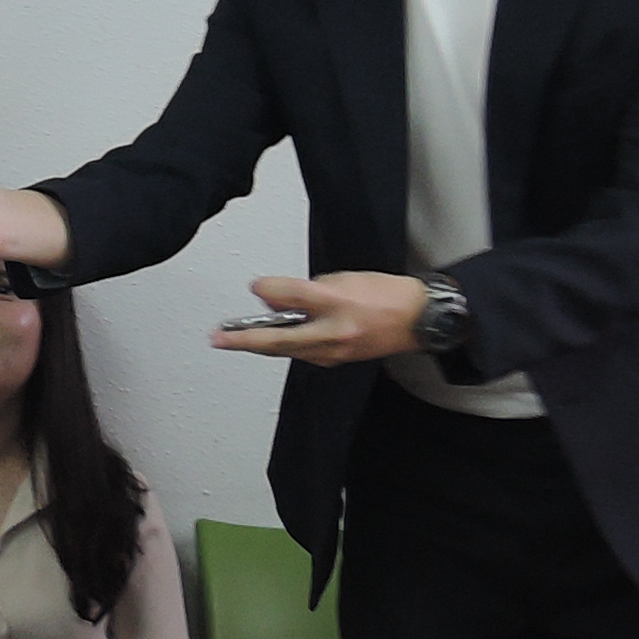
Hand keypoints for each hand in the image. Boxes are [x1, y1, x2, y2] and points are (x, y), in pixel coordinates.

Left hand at [208, 270, 428, 367]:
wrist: (419, 319)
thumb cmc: (387, 295)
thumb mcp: (345, 279)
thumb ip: (307, 288)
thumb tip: (274, 296)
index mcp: (338, 307)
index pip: (295, 297)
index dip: (270, 290)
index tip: (255, 286)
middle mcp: (334, 334)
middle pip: (281, 340)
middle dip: (245, 340)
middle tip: (218, 338)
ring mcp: (334, 351)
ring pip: (289, 349)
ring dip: (262, 343)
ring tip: (235, 335)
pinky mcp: (337, 359)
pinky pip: (302, 352)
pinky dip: (285, 344)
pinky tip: (275, 337)